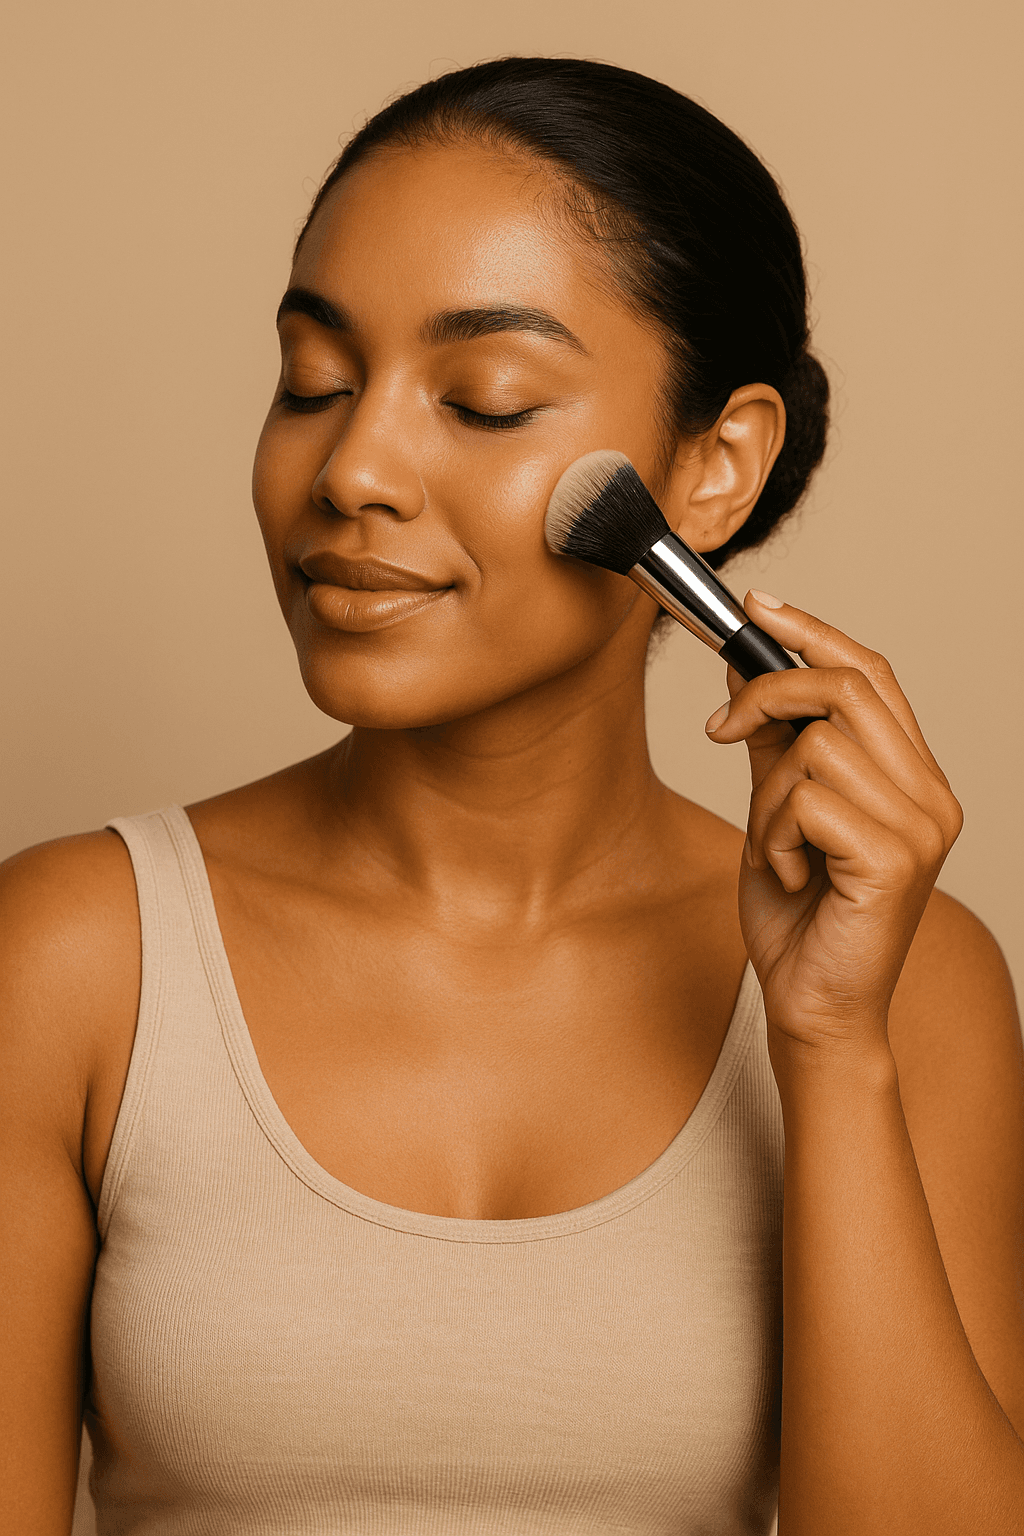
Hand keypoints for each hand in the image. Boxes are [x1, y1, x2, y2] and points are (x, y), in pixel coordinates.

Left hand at [705, 591, 962, 1050]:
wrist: (813, 1009)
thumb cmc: (800, 919)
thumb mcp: (776, 814)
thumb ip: (774, 746)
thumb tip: (747, 669)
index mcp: (912, 778)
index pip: (874, 673)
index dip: (813, 631)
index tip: (756, 606)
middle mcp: (931, 796)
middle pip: (848, 688)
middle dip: (768, 693)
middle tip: (719, 729)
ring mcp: (920, 827)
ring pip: (815, 745)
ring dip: (767, 796)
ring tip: (775, 847)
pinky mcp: (893, 859)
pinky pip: (807, 799)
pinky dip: (774, 833)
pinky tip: (789, 873)